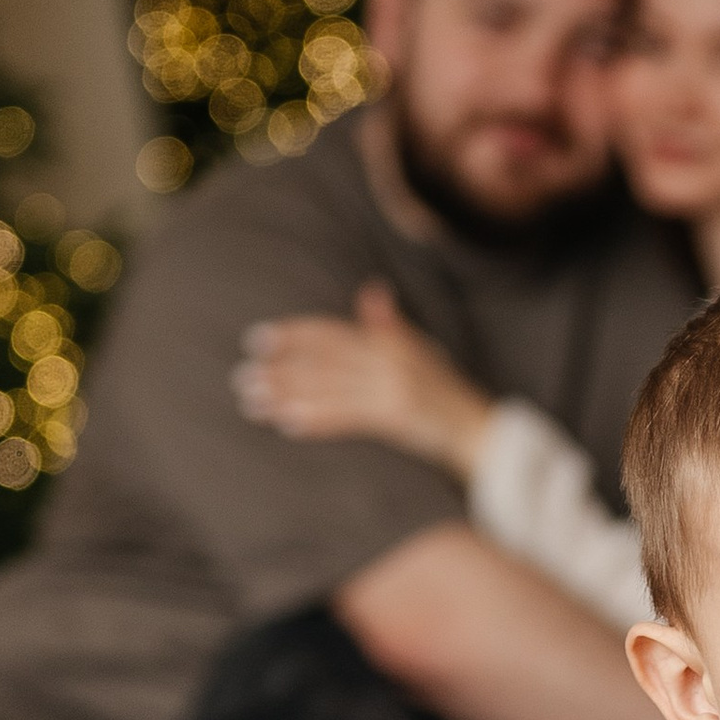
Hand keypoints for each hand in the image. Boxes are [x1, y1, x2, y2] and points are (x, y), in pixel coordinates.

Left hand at [234, 281, 493, 478]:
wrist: (477, 428)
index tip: (258, 340)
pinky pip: (347, 418)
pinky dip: (316, 420)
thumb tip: (372, 292)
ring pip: (327, 390)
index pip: (331, 334)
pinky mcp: (397, 418)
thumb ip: (390, 325)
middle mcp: (388, 360)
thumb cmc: (445, 390)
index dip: (293, 335)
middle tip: (242, 376)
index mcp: (389, 341)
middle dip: (279, 368)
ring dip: (286, 396)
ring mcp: (393, 389)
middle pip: (322, 362)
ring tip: (253, 402)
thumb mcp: (421, 349)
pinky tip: (287, 423)